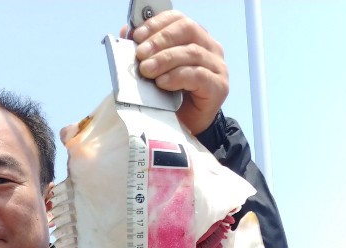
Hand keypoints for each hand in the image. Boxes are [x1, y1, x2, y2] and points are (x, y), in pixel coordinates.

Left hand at [124, 10, 228, 134]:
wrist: (185, 130)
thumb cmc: (171, 99)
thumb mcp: (154, 72)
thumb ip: (144, 51)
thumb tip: (126, 32)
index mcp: (195, 37)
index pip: (179, 19)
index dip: (157, 24)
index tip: (137, 36)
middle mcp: (210, 48)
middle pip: (187, 30)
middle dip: (160, 40)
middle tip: (140, 54)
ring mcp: (217, 67)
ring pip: (192, 52)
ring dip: (165, 60)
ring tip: (146, 70)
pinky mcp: (218, 87)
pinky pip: (198, 75)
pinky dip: (177, 77)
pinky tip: (162, 83)